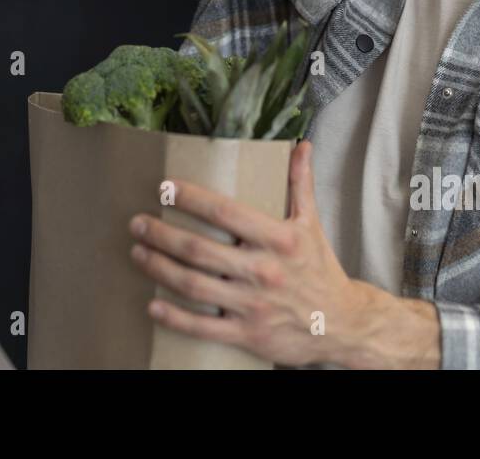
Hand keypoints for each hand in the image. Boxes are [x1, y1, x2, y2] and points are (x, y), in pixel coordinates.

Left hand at [128, 139, 439, 367]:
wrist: (342, 324)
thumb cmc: (321, 269)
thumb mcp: (312, 224)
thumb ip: (301, 184)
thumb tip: (301, 145)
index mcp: (278, 239)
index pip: (225, 212)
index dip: (191, 198)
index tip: (164, 188)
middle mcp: (263, 271)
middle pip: (199, 249)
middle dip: (161, 235)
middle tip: (137, 223)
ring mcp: (253, 305)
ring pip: (194, 284)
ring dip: (159, 268)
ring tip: (138, 253)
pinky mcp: (248, 334)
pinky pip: (203, 325)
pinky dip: (175, 316)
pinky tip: (153, 304)